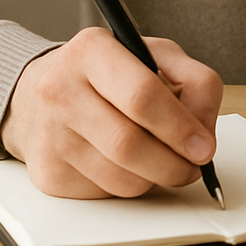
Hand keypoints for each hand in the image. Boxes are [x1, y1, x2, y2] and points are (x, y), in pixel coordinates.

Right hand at [0, 26, 223, 197]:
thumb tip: (204, 133)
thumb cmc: (108, 75)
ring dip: (154, 177)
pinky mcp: (47, 173)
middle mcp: (60, 90)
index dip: (180, 127)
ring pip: (120, 178)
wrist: (40, 96)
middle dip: (173, 163)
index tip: (204, 147)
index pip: (142, 95)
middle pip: (128, 144)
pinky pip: (105, 194)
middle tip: (193, 166)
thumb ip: (194, 83)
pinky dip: (129, 184)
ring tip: (160, 159)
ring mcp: (49, 135)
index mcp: (91, 51)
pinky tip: (126, 164)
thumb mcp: (155, 56)